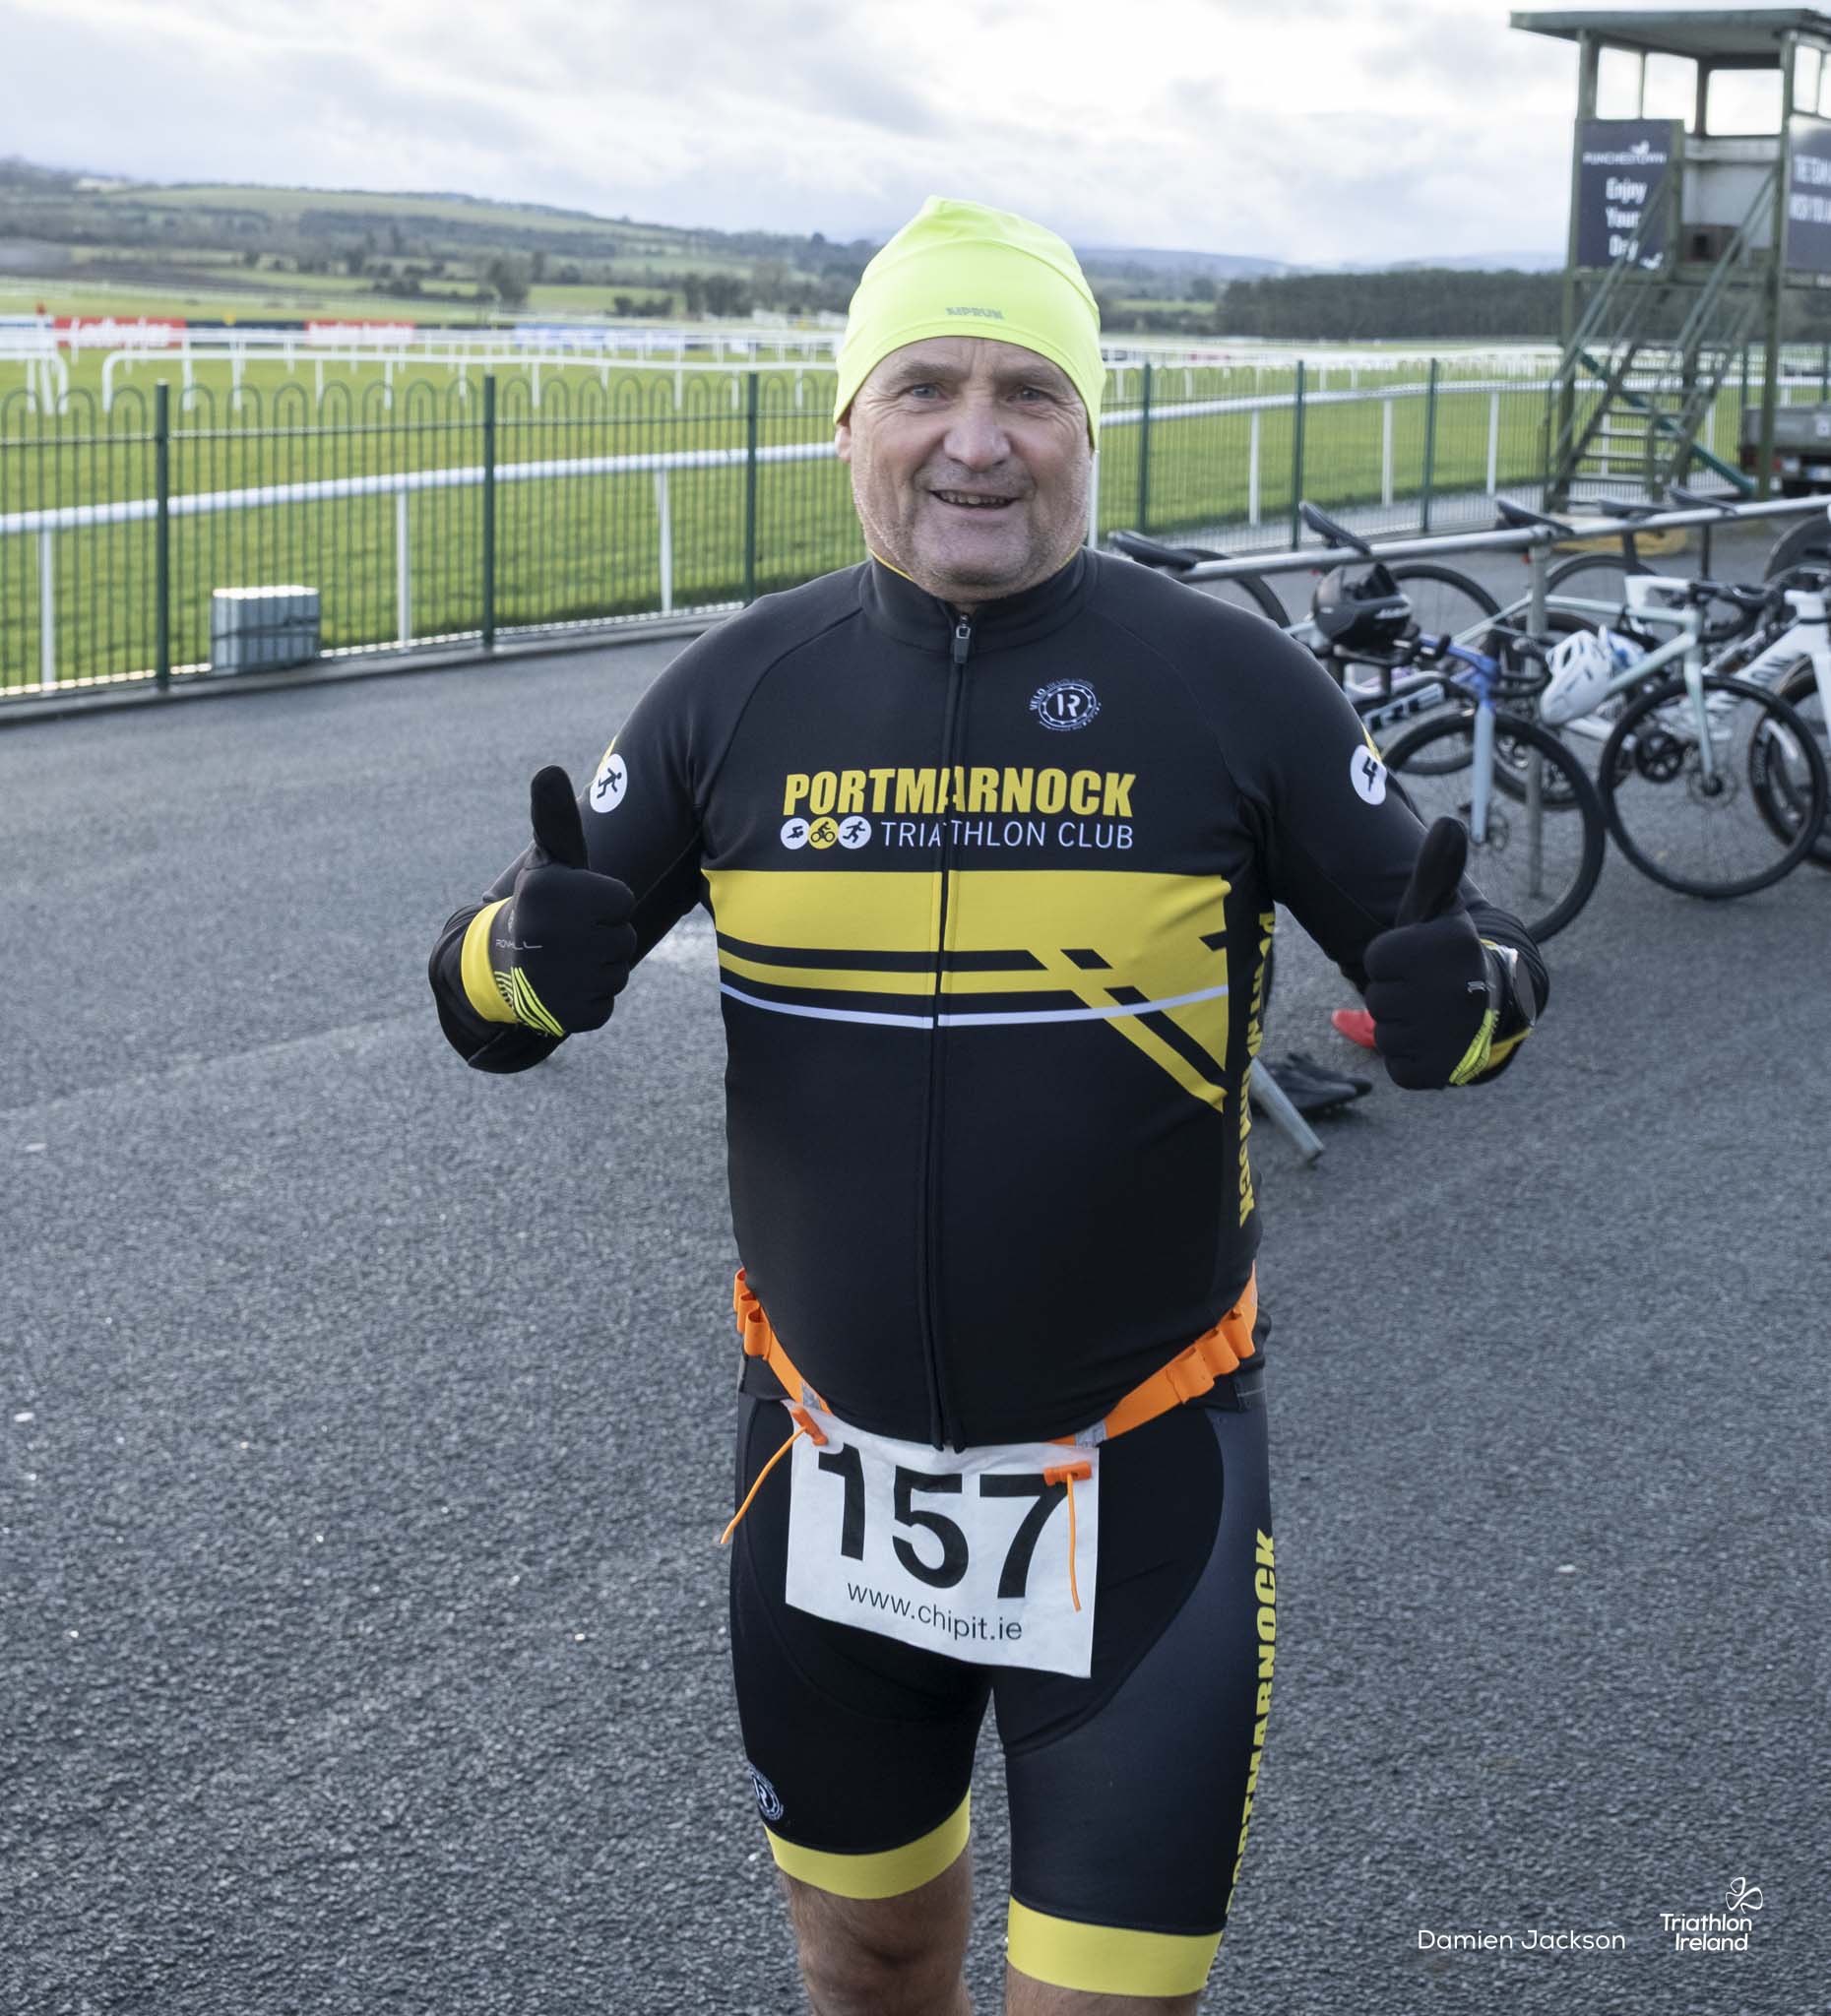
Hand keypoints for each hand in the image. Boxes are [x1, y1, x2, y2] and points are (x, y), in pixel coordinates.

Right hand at [490, 766, 636, 1035]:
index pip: (623, 901)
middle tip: (568, 935)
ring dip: (600, 968)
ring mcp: (556, 980)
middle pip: (625, 938)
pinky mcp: (565, 1015)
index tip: (575, 905)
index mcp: (551, 893)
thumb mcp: (549, 861)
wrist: (501, 964)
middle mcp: (550, 935)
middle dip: (604, 937)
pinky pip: (605, 1004)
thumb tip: (548, 770)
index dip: (606, 903)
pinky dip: (590, 998)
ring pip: (617, 972)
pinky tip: (564, 987)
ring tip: (565, 959)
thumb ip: (555, 819)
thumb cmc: (542, 905)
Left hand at [1362, 818, 1492, 1089]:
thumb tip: (1447, 822)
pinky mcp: (1441, 1072)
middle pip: (1377, 998)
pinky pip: (1397, 1065)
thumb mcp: (1439, 912)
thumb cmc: (1448, 957)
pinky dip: (1409, 1057)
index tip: (1420, 959)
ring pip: (1385, 1032)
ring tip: (1431, 1015)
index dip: (1390, 959)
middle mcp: (1454, 991)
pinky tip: (1432, 1043)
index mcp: (1448, 947)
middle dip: (1394, 994)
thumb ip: (1435, 870)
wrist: (1494, 1009)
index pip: (1374, 958)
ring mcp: (1450, 1036)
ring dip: (1400, 1026)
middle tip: (1426, 990)